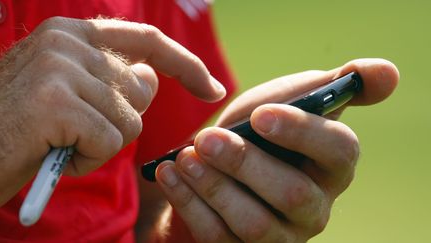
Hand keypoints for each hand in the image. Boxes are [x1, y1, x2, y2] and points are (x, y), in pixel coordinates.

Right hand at [0, 17, 225, 206]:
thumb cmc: (21, 127)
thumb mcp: (70, 95)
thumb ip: (112, 80)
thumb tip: (153, 77)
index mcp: (71, 33)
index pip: (147, 42)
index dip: (186, 65)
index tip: (213, 87)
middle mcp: (66, 41)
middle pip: (140, 90)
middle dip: (120, 120)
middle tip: (76, 129)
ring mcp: (60, 69)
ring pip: (129, 120)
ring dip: (101, 143)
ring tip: (60, 141)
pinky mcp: (56, 103)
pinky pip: (110, 141)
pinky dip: (88, 158)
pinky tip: (55, 154)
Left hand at [154, 59, 397, 241]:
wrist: (222, 163)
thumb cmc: (262, 131)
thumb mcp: (289, 100)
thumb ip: (332, 87)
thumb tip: (388, 72)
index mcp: (332, 166)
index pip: (338, 151)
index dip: (302, 132)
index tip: (261, 115)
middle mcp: (314, 207)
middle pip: (293, 194)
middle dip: (246, 164)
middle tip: (207, 139)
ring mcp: (281, 236)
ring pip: (254, 224)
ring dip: (214, 188)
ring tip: (185, 158)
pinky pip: (219, 238)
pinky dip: (190, 205)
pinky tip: (172, 175)